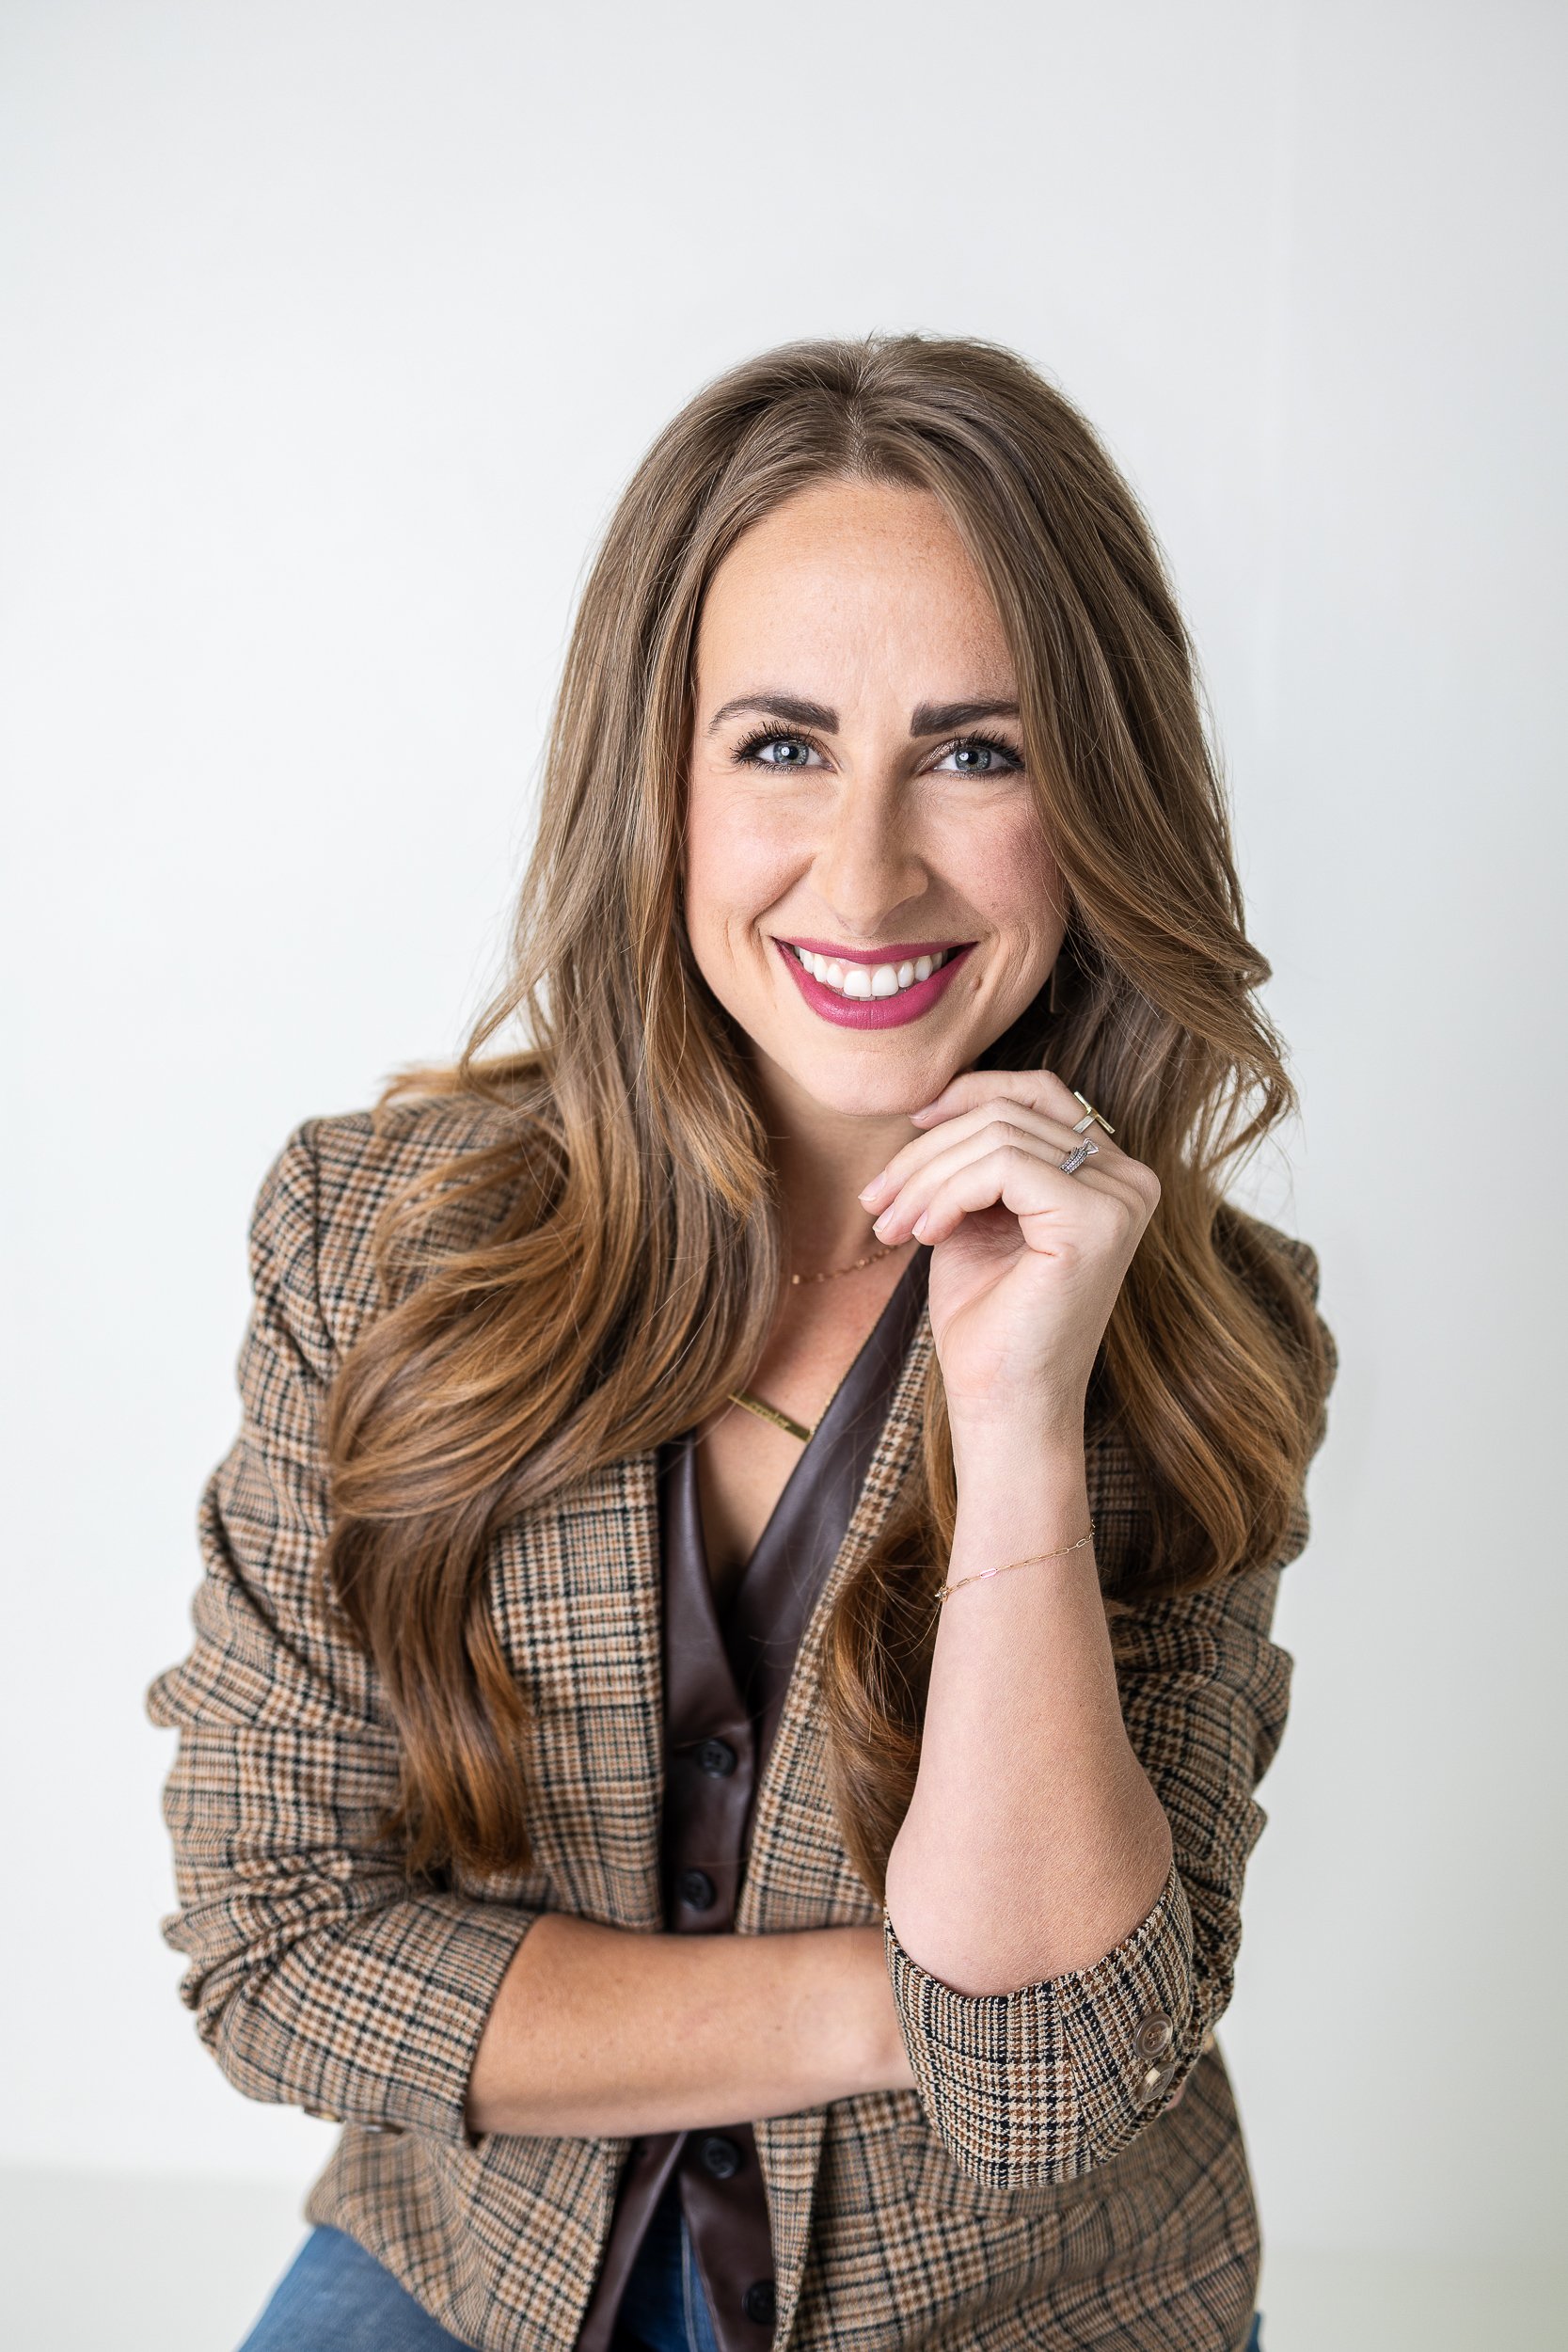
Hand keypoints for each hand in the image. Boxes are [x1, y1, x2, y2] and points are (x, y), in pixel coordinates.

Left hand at [857, 1069, 1159, 1437]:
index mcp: (1111, 1175)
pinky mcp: (1096, 1222)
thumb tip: (938, 1099)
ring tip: (891, 1226)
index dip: (968, 1095)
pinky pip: (1002, 1166)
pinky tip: (925, 1234)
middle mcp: (1130, 1181)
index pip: (1038, 1094)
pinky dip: (946, 1194)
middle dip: (926, 1152)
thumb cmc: (988, 1322)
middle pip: (1009, 1113)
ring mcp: (1121, 1199)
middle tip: (876, 1204)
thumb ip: (979, 1158)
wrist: (1003, 1409)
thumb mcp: (978, 1217)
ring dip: (924, 1178)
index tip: (909, 1127)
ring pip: (996, 1137)